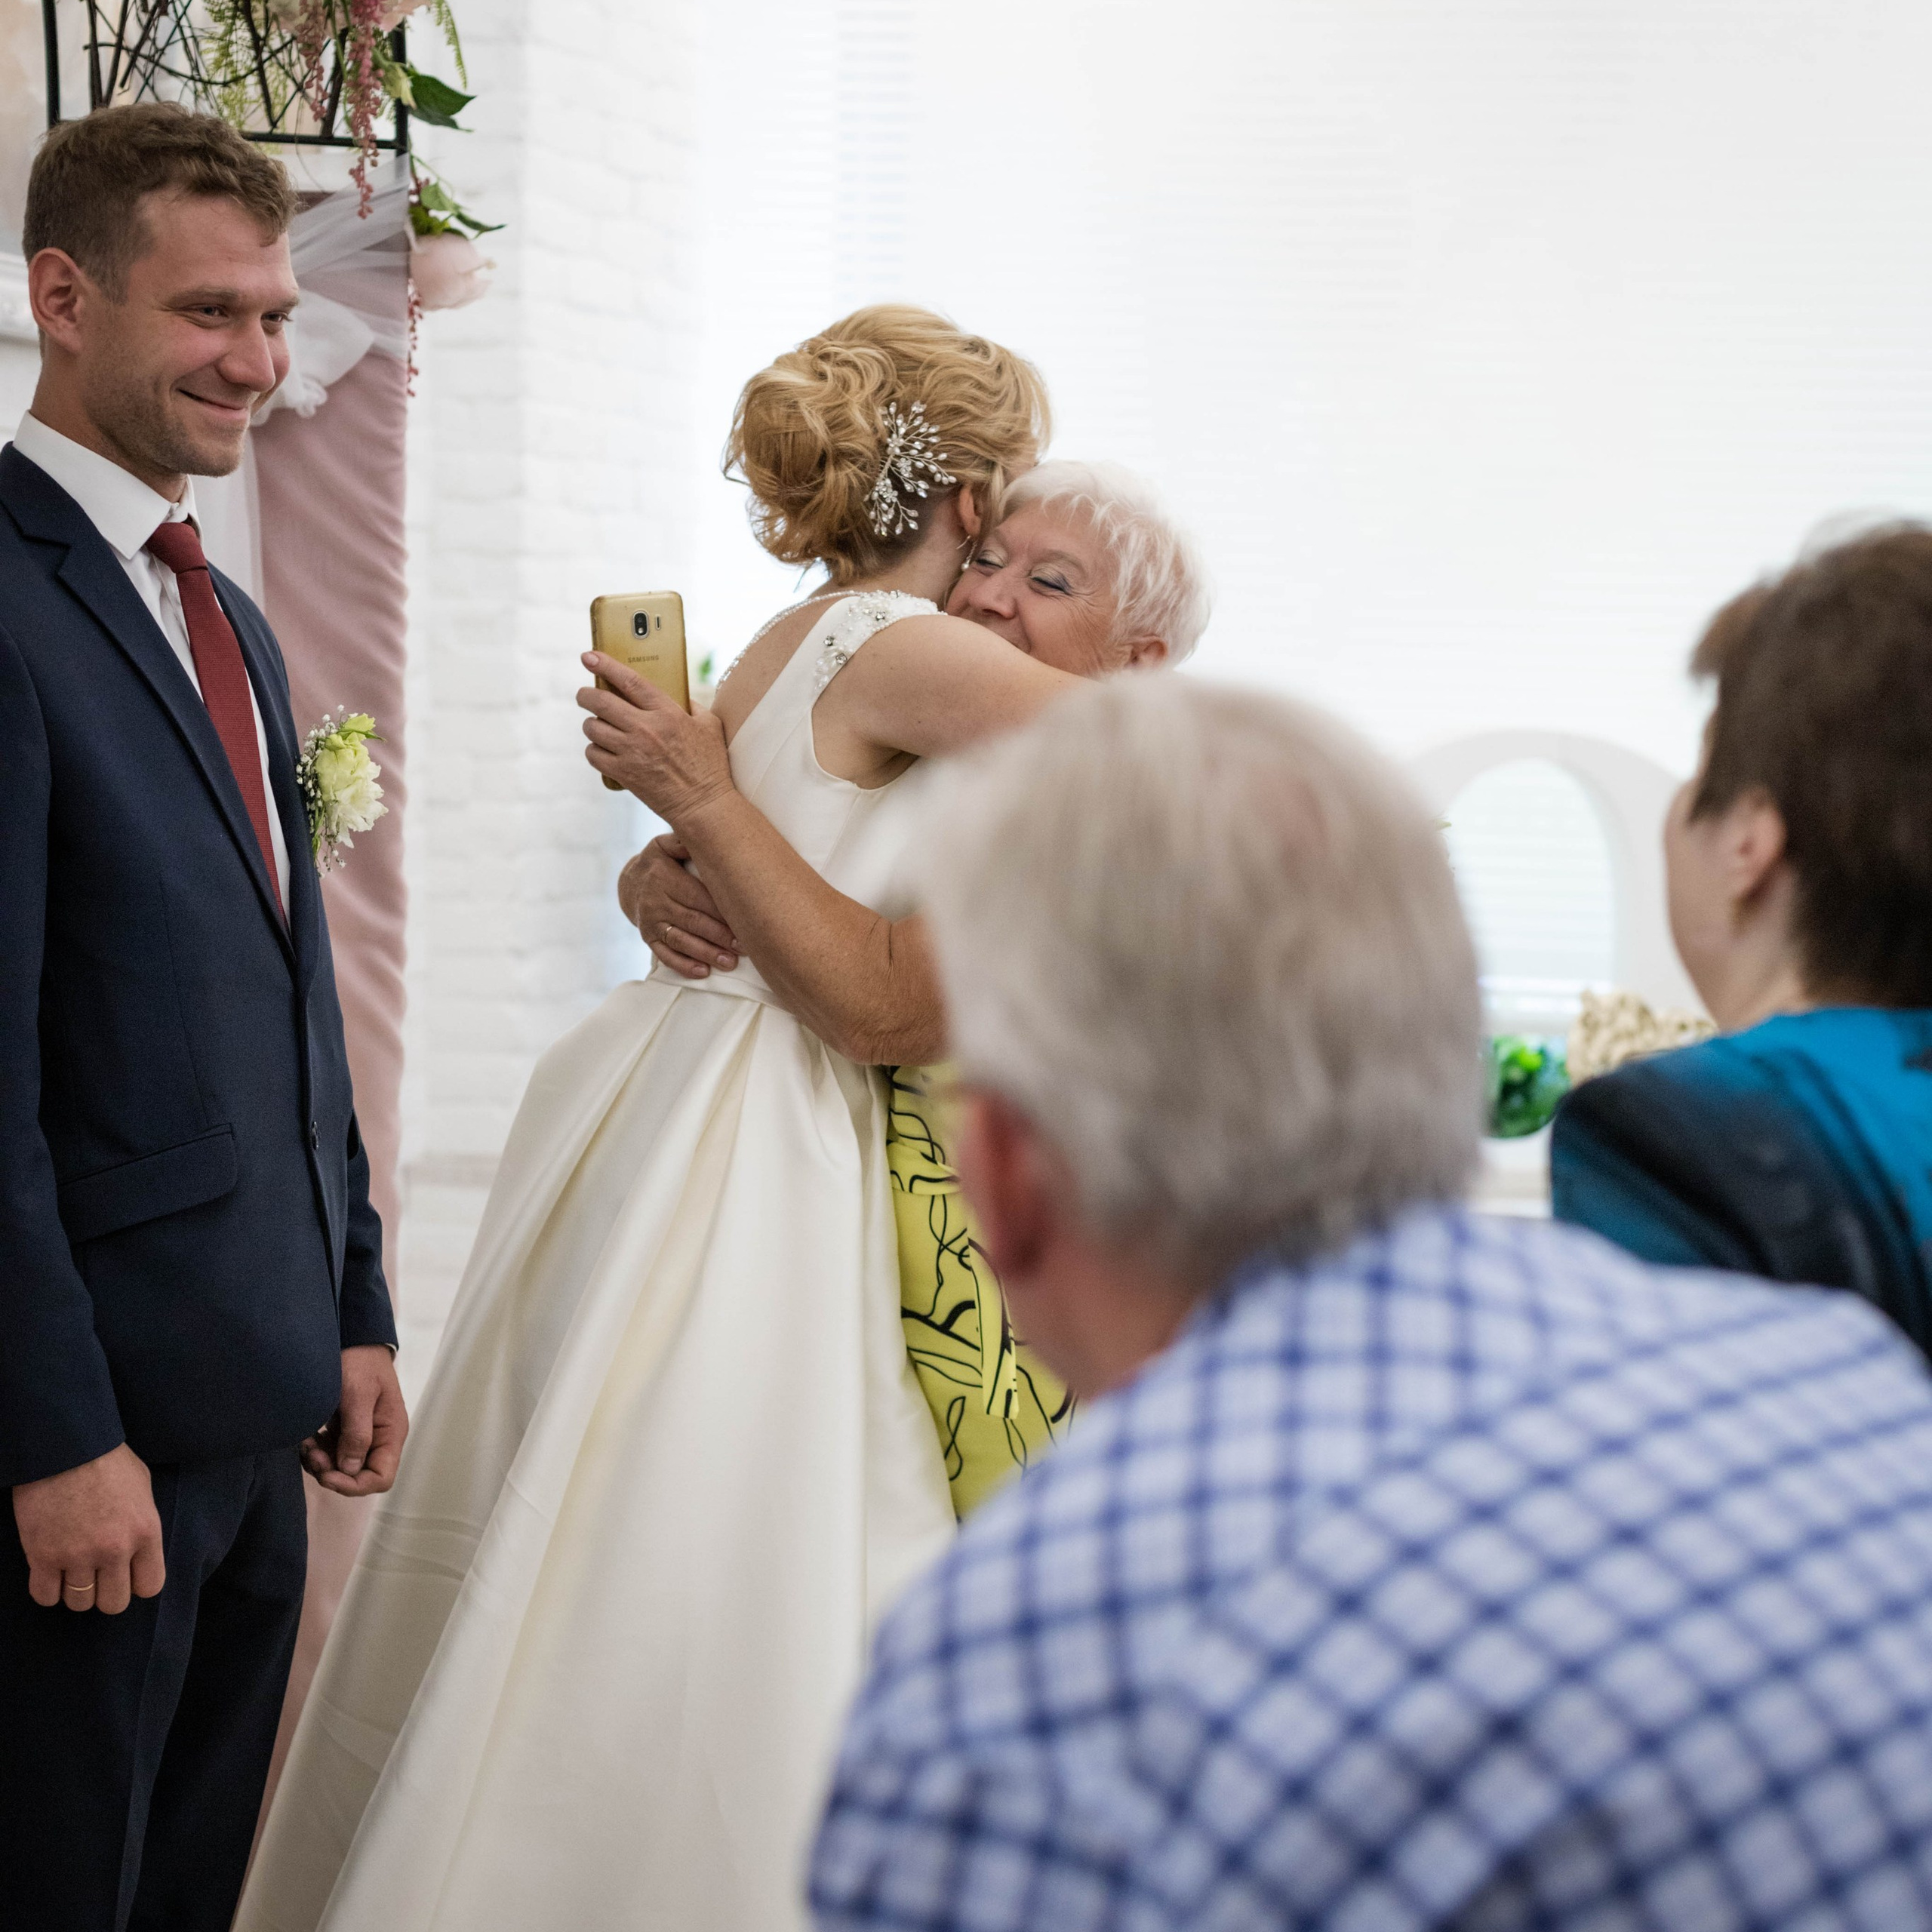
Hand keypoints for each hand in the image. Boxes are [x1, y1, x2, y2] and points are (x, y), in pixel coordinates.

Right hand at [12, 1443, 165, 1613]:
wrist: (65, 1446)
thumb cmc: (106, 1460)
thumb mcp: (142, 1487)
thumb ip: (142, 1523)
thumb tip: (139, 1550)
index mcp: (145, 1532)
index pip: (150, 1586)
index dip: (136, 1584)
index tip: (126, 1575)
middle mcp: (115, 1550)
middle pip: (114, 1603)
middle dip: (106, 1593)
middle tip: (96, 1575)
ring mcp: (77, 1556)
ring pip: (80, 1604)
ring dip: (75, 1592)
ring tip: (72, 1570)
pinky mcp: (42, 1557)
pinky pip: (45, 1597)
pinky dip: (47, 1590)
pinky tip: (49, 1572)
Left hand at [301, 1345, 408, 1497]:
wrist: (352, 1338)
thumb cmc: (360, 1362)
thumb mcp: (358, 1395)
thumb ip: (357, 1434)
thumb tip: (350, 1469)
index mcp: (391, 1433)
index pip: (381, 1477)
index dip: (355, 1484)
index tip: (328, 1474)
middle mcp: (379, 1439)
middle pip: (359, 1476)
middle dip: (332, 1472)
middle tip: (311, 1453)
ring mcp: (362, 1435)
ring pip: (342, 1467)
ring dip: (321, 1462)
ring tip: (306, 1443)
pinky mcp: (346, 1430)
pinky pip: (332, 1453)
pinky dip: (317, 1451)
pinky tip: (306, 1437)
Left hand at [577, 655, 734, 824]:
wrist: (704, 805)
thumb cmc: (710, 765)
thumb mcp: (709, 726)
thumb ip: (691, 705)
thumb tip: (676, 694)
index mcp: (667, 713)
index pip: (629, 680)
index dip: (606, 665)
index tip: (589, 656)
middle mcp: (646, 729)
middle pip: (600, 702)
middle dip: (586, 695)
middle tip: (585, 695)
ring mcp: (632, 752)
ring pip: (592, 728)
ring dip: (592, 725)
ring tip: (599, 727)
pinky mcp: (623, 773)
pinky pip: (593, 754)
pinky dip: (594, 750)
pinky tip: (603, 750)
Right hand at [619, 835, 740, 977]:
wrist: (629, 883)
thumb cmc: (658, 862)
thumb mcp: (665, 845)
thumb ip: (683, 842)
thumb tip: (704, 831)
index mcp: (664, 877)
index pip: (697, 896)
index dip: (720, 911)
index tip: (744, 920)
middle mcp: (655, 901)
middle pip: (692, 921)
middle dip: (719, 936)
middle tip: (743, 947)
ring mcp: (650, 922)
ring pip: (681, 941)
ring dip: (706, 953)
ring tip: (730, 962)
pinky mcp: (648, 938)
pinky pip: (665, 955)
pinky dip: (684, 965)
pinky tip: (703, 972)